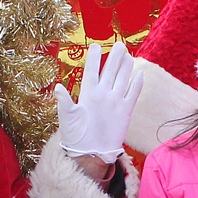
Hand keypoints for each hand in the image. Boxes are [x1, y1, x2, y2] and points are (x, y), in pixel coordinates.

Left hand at [53, 40, 141, 161]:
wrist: (90, 153)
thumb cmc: (75, 136)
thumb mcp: (67, 118)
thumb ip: (64, 102)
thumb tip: (58, 87)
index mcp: (87, 93)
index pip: (92, 71)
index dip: (95, 59)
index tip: (97, 46)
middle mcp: (102, 94)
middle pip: (110, 72)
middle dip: (115, 58)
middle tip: (119, 45)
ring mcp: (114, 102)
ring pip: (122, 80)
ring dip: (126, 68)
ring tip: (128, 55)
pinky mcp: (125, 111)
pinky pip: (132, 94)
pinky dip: (136, 85)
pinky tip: (139, 74)